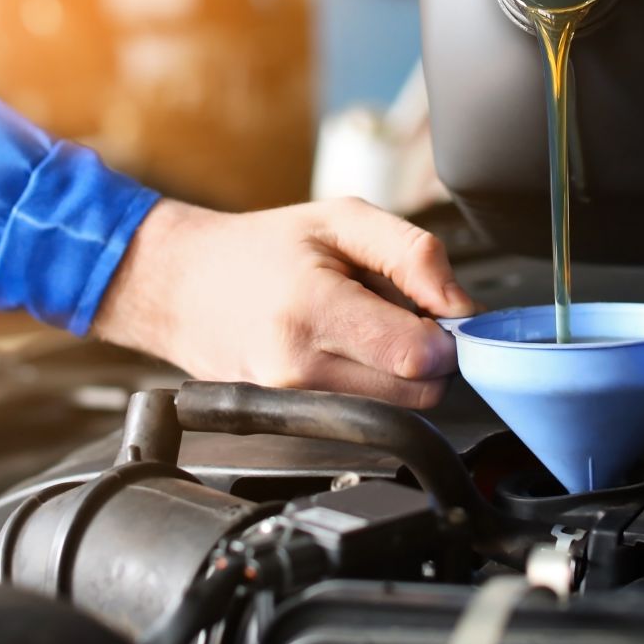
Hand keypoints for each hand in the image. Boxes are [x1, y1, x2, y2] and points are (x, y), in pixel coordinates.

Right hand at [90, 198, 481, 407]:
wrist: (182, 285)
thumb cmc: (263, 249)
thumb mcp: (342, 220)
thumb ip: (414, 254)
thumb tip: (461, 306)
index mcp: (313, 309)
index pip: (419, 355)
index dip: (445, 334)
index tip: (434, 312)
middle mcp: (297, 368)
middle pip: (417, 393)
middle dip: (427, 356)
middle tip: (398, 316)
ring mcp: (288, 403)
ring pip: (394, 411)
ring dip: (398, 375)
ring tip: (365, 332)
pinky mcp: (285, 423)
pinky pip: (360, 417)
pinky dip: (369, 390)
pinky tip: (344, 355)